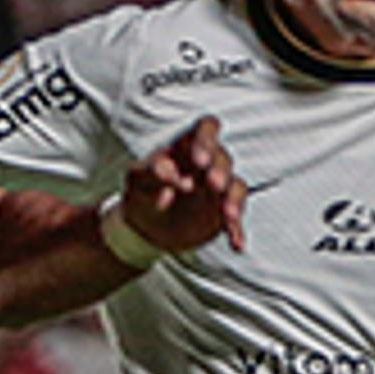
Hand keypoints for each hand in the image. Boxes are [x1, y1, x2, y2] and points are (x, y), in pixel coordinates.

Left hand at [118, 115, 246, 257]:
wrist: (143, 226)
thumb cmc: (141, 192)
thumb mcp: (137, 179)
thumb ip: (150, 171)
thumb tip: (168, 171)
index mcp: (187, 147)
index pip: (206, 129)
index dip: (207, 139)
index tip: (198, 159)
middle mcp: (208, 165)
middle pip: (223, 159)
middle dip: (219, 171)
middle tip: (212, 184)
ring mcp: (219, 189)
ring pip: (236, 187)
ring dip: (234, 200)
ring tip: (228, 215)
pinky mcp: (222, 213)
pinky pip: (234, 220)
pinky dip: (236, 230)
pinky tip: (237, 244)